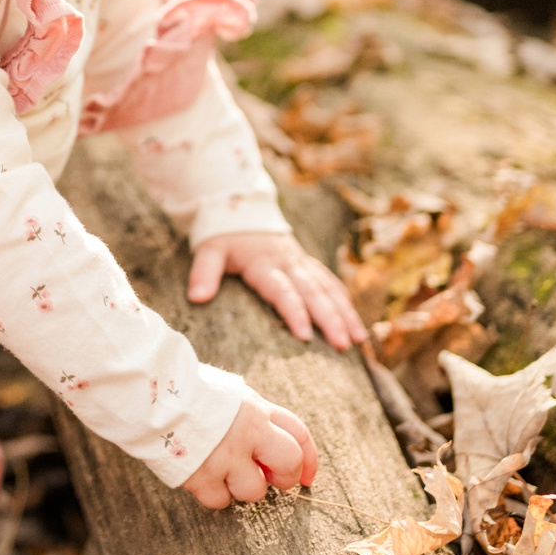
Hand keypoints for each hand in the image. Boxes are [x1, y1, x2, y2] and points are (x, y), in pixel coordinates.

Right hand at [184, 390, 317, 507]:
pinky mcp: (200, 475)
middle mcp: (247, 432)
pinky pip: (219, 500)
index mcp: (256, 409)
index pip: (299, 434)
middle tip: (270, 479)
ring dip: (241, 487)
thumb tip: (270, 440)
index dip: (309, 459)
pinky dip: (213, 494)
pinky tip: (201, 476)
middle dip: (285, 478)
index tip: (307, 476)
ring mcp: (225, 456)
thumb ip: (253, 415)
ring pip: (254, 491)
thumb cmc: (185, 390)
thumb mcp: (229, 394)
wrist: (147, 392)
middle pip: (289, 464)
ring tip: (222, 471)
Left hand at [188, 231, 363, 351]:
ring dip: (345, 314)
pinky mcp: (307, 264)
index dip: (294, 312)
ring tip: (359, 340)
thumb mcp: (208, 250)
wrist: (242, 209)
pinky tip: (355, 320)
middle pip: (314, 293)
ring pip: (328, 288)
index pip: (282, 291)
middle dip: (331, 319)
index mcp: (264, 263)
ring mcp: (301, 263)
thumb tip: (197, 298)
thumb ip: (204, 273)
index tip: (305, 336)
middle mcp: (289, 263)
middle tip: (343, 345)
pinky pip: (330, 282)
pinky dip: (344, 300)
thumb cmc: (224, 236)